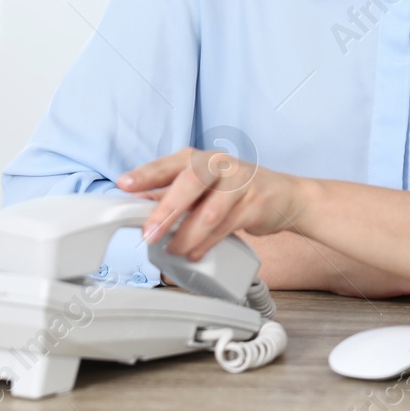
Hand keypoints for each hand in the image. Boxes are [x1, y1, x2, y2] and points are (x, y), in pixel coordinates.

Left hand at [115, 149, 309, 261]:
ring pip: (209, 211)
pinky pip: (226, 226)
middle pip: (190, 182)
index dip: (146, 174)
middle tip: (149, 234)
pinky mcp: (255, 203)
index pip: (169, 164)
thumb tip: (136, 203)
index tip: (125, 185)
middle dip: (166, 210)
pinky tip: (195, 252)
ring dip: (187, 235)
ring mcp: (240, 182)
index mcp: (201, 158)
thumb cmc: (235, 191)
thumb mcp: (203, 186)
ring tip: (174, 250)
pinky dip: (207, 243)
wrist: (284, 197)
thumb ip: (172, 193)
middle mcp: (220, 164)